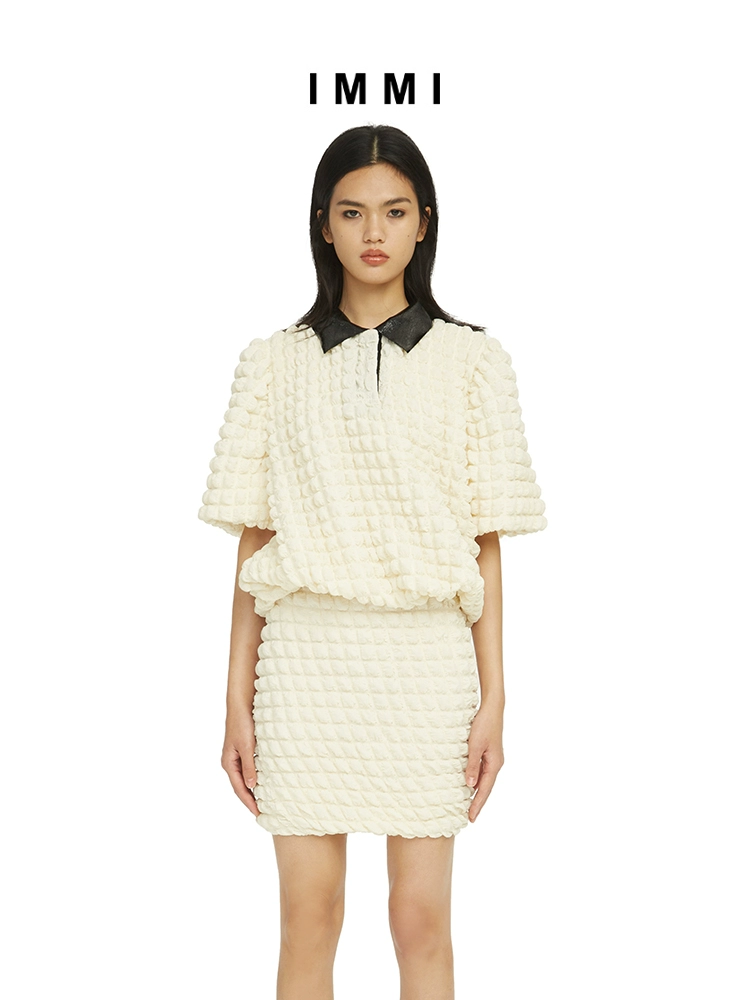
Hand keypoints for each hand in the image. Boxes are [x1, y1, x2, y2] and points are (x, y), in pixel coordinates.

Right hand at [221, 708, 260, 816]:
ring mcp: (236, 756)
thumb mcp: (247, 746)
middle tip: (263, 813)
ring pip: (245, 778)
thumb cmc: (242, 723)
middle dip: (251, 800)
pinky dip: (256, 778)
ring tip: (265, 802)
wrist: (241, 704)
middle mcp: (231, 762)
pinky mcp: (243, 750)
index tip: (259, 814)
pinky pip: (249, 769)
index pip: (239, 788)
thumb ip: (249, 766)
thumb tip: (252, 786)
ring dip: (254, 790)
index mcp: (228, 763)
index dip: (249, 802)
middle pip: (241, 786)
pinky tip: (264, 781)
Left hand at [464, 703, 504, 822]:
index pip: (484, 790)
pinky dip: (476, 780)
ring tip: (467, 805)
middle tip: (469, 817)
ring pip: (483, 779)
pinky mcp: (488, 752)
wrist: (492, 708)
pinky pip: (482, 771)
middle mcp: (495, 763)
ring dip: (476, 792)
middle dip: (477, 802)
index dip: (477, 804)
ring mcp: (493, 758)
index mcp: (494, 764)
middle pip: (485, 787)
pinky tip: (469, 783)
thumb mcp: (474, 745)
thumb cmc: (483, 725)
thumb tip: (470, 785)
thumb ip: (472, 765)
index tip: (471, 818)